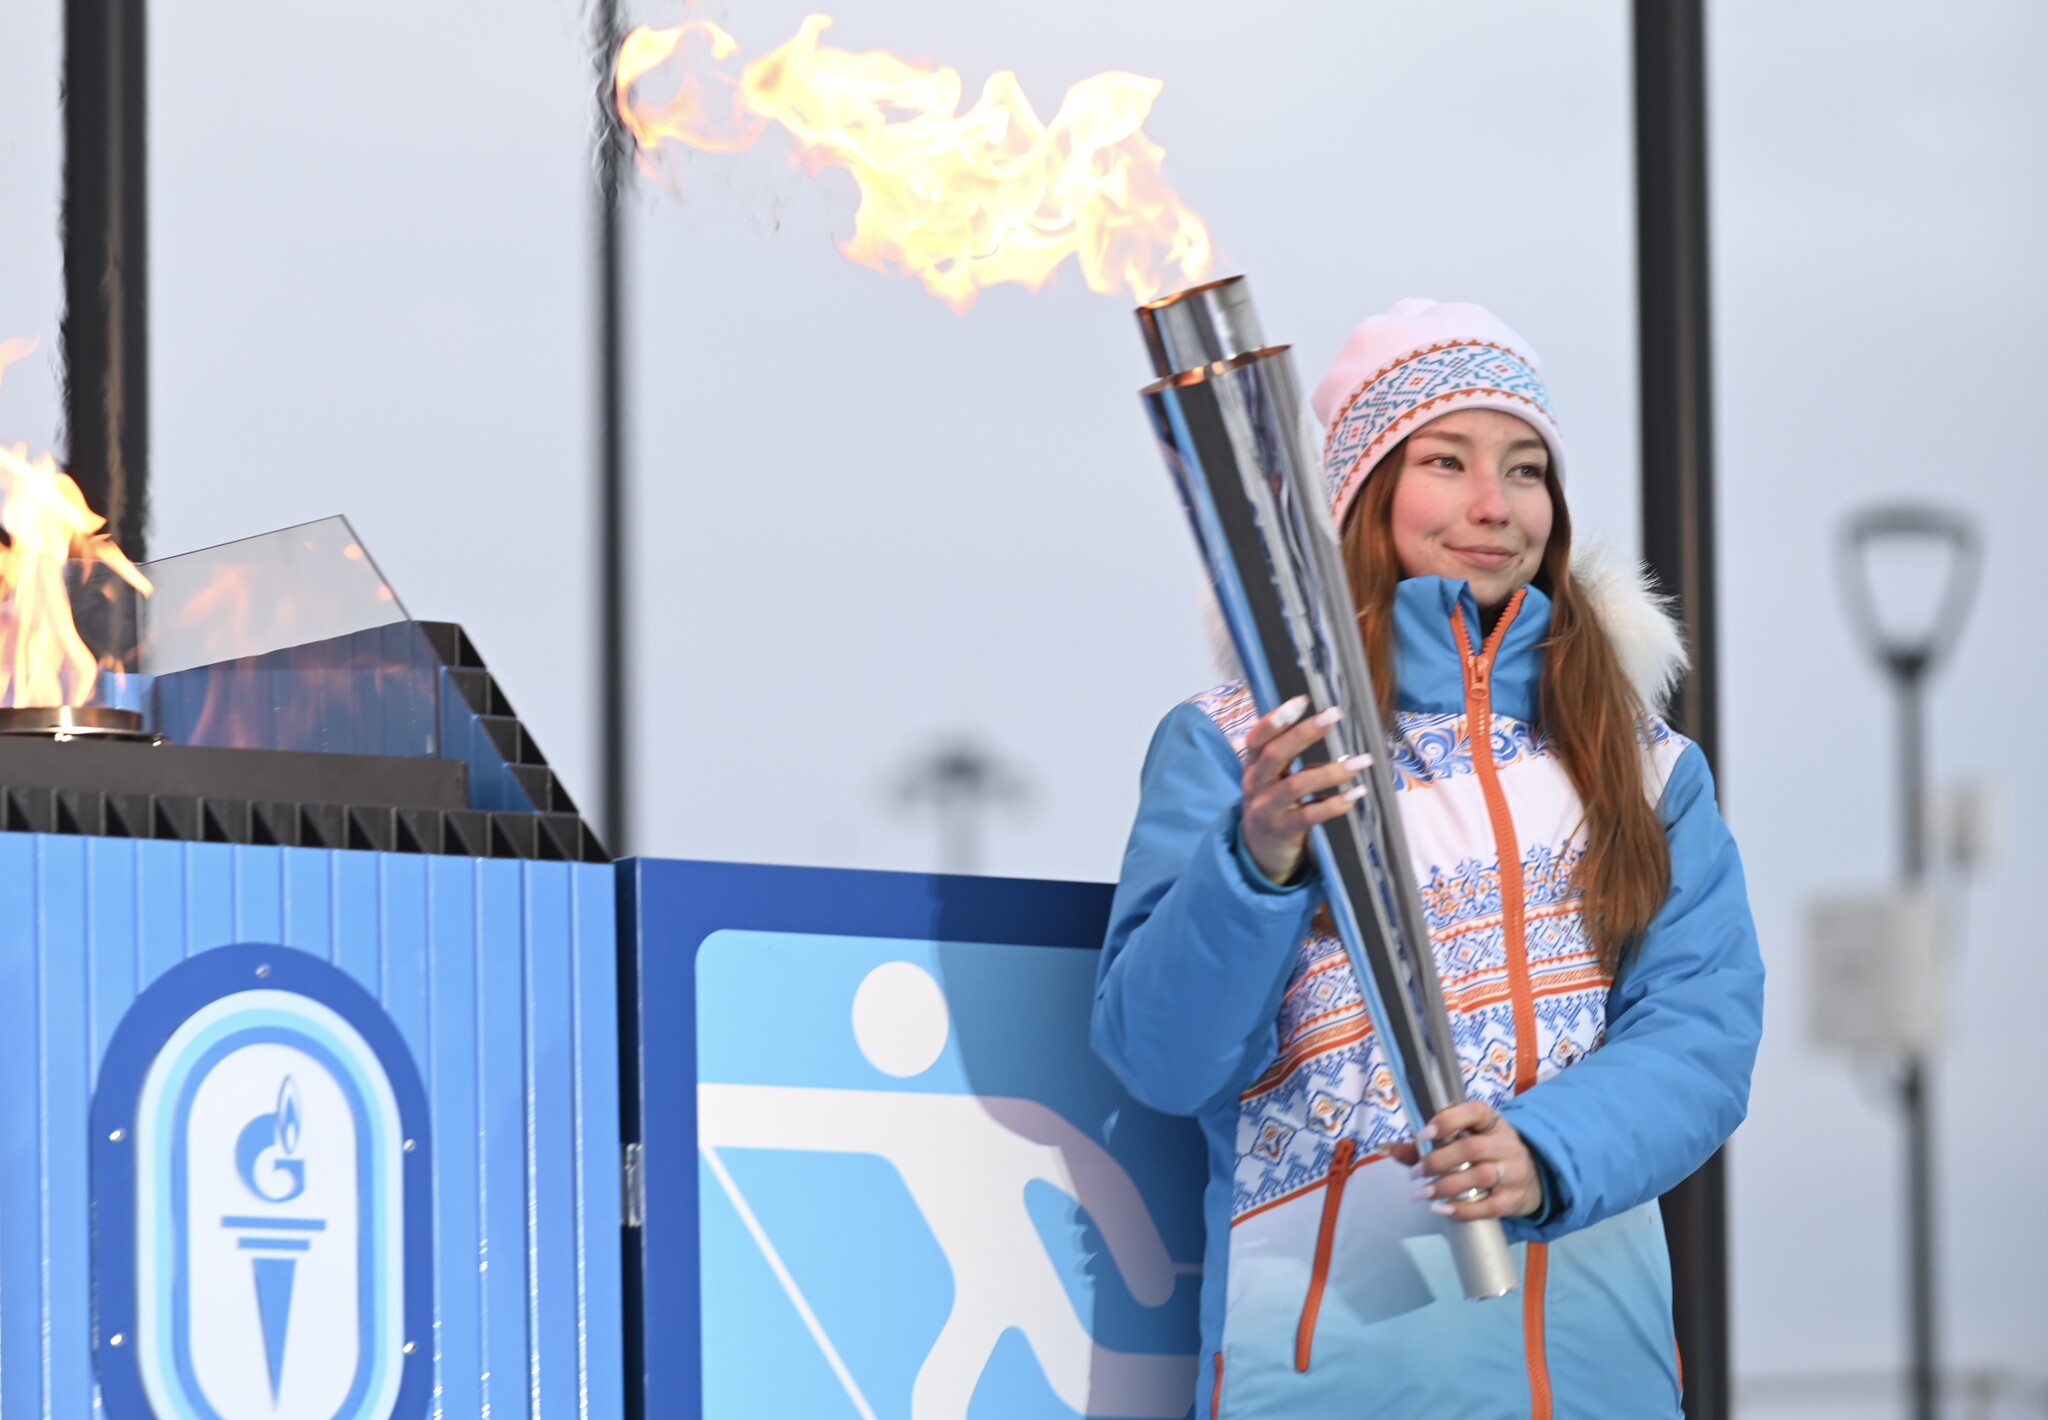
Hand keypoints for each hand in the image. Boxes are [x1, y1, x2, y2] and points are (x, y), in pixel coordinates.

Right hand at [1240, 696, 1369, 884]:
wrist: (1260, 850)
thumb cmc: (1273, 801)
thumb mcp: (1270, 776)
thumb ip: (1286, 752)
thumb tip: (1324, 720)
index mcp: (1251, 765)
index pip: (1256, 737)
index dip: (1276, 719)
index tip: (1302, 700)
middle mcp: (1254, 784)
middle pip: (1274, 755)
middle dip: (1304, 734)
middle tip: (1334, 715)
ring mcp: (1266, 809)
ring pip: (1295, 786)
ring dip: (1331, 772)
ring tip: (1362, 762)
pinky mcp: (1283, 830)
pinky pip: (1309, 816)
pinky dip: (1334, 804)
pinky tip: (1356, 794)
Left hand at [1390, 1100, 1544, 1220]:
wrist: (1534, 1178)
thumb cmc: (1487, 1154)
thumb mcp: (1464, 1140)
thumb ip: (1426, 1145)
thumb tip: (1387, 1148)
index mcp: (1491, 1122)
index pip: (1475, 1111)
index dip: (1448, 1120)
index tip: (1422, 1134)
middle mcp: (1506, 1144)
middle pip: (1472, 1148)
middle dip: (1438, 1160)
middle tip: (1415, 1172)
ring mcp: (1514, 1172)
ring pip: (1481, 1177)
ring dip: (1446, 1186)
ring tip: (1422, 1193)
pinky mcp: (1515, 1199)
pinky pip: (1490, 1207)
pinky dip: (1463, 1210)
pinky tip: (1441, 1209)